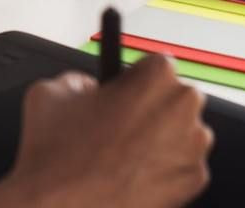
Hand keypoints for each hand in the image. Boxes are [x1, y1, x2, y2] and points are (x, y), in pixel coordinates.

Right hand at [0, 55, 213, 207]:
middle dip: (150, 107)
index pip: (155, 63)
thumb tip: (89, 87)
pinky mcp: (193, 182)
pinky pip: (181, 165)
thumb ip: (80, 79)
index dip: (134, 78)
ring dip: (160, 137)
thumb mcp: (51, 91)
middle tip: (119, 125)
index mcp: (157, 78)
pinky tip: (131, 174)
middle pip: (173, 97)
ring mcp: (193, 147)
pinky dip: (162, 168)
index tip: (124, 91)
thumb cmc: (59, 156)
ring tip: (121, 154)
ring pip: (181, 131)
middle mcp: (183, 109)